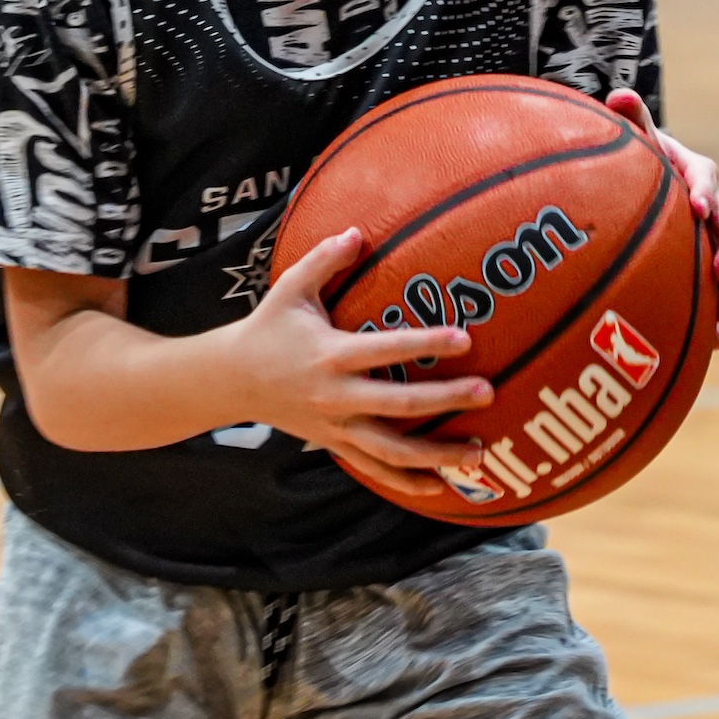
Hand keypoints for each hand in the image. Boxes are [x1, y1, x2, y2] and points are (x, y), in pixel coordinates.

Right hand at [239, 227, 493, 500]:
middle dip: (445, 400)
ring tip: (479, 453)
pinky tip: (442, 487)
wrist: (230, 380)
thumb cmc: (268, 328)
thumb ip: (324, 259)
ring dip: (436, 455)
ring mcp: (336, 426)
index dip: (426, 344)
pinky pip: (375, 470)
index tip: (465, 338)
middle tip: (488, 391)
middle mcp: (336, 395)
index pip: (386, 349)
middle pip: (399, 404)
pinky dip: (407, 482)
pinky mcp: (335, 444)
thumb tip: (357, 231)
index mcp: (330, 354)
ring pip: (392, 450)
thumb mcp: (290, 288)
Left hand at [606, 88, 718, 340]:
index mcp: (694, 172)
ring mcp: (711, 237)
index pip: (705, 177)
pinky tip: (713, 342)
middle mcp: (711, 204)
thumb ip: (632, 119)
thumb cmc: (639, 158)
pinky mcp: (704, 263)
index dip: (704, 191)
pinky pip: (715, 290)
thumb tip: (618, 94)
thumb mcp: (635, 139)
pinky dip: (715, 313)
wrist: (647, 181)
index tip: (697, 207)